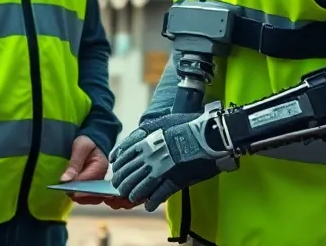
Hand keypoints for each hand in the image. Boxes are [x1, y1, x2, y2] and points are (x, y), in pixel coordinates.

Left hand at [60, 135, 111, 205]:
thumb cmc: (88, 141)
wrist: (94, 138)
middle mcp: (102, 178)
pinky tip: (70, 190)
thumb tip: (65, 180)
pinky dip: (79, 195)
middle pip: (92, 195)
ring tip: (66, 190)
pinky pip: (88, 194)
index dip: (77, 189)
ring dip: (78, 197)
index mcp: (101, 168)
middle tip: (64, 190)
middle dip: (78, 196)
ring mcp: (99, 182)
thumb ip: (74, 164)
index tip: (64, 188)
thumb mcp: (80, 147)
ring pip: (90, 198)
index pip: (89, 184)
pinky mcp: (94, 184)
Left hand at [110, 111, 235, 211]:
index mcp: (145, 141)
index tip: (116, 168)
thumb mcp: (162, 122)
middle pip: (128, 174)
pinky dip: (151, 202)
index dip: (119, 164)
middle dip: (122, 182)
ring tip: (132, 197)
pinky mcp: (173, 182)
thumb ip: (145, 132)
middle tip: (121, 187)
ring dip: (133, 193)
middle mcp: (149, 157)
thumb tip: (135, 139)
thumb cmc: (187, 125)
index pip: (124, 156)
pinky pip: (157, 196)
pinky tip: (148, 204)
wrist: (209, 135)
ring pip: (139, 187)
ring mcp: (160, 171)